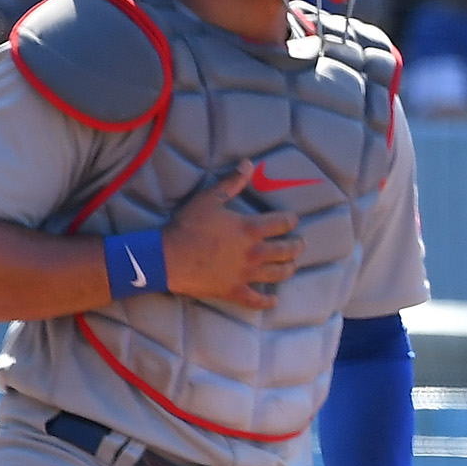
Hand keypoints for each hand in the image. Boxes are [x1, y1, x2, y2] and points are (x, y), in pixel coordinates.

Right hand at [161, 163, 301, 308]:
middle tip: (300, 244)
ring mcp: (246, 274)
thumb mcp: (209, 199)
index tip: (293, 220)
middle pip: (287, 250)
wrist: (166, 258)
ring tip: (291, 265)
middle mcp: (254, 253)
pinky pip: (256, 300)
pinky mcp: (234, 291)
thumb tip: (249, 163)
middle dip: (296, 246)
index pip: (283, 223)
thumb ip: (232, 182)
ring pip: (278, 274)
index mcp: (250, 229)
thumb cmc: (187, 226)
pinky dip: (267, 302)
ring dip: (288, 269)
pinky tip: (274, 301)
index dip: (290, 221)